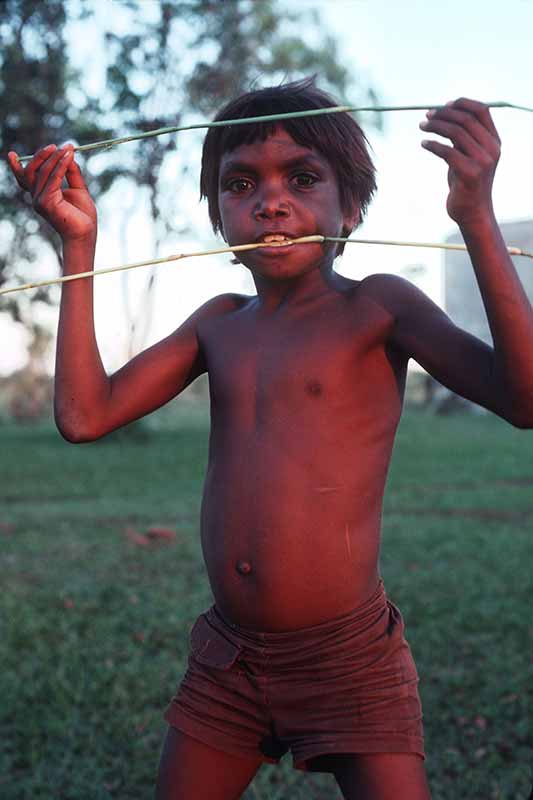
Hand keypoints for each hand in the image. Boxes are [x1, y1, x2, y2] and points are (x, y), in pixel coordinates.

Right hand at [7, 144, 96, 241]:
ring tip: (68, 148)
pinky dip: (61, 166)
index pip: (24, 178)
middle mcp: (37, 198)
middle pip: (31, 171)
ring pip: (43, 172)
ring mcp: (39, 201)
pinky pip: (53, 179)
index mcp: (41, 195)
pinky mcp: (46, 202)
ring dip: (55, 157)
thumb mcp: (78, 189)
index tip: (12, 154)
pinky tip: (69, 157)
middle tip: (55, 146)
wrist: (85, 234)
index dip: (16, 166)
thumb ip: (72, 172)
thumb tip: (68, 154)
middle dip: (42, 156)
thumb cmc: (82, 216)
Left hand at [419, 98, 500, 226]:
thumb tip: (445, 115)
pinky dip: (433, 145)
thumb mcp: (469, 157)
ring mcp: (482, 161)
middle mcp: (492, 149)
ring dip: (436, 126)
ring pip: (456, 133)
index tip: (443, 105)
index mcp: (494, 141)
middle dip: (443, 114)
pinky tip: (423, 144)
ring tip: (422, 126)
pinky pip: (447, 152)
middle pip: (465, 120)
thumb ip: (464, 138)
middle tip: (426, 116)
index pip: (482, 111)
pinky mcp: (469, 173)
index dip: (462, 103)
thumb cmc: (467, 184)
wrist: (473, 212)